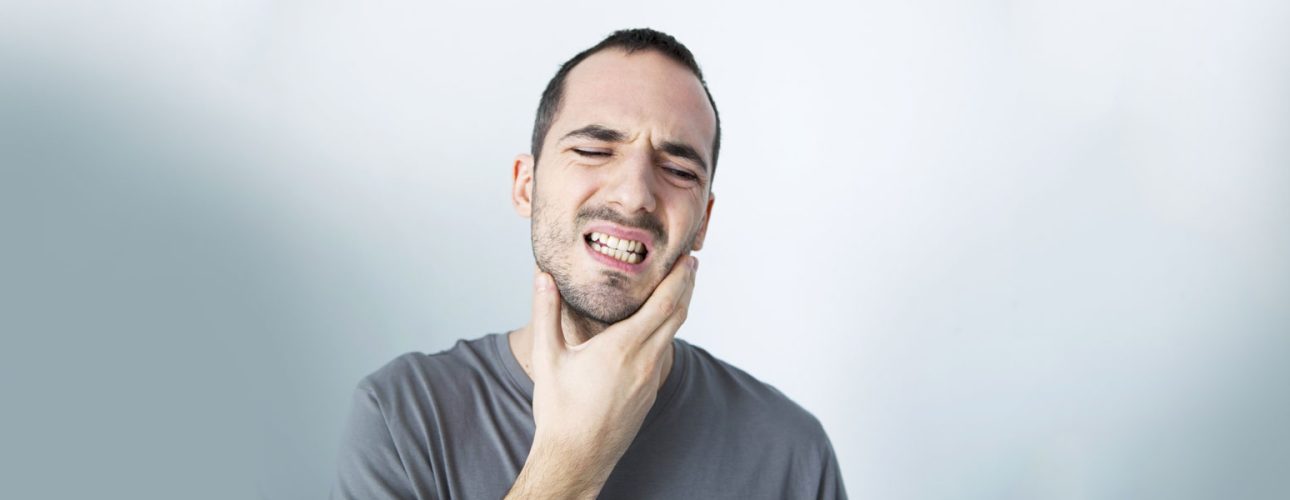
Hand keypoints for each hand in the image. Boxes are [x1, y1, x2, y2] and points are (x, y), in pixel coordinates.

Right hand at [506, 255, 698, 498]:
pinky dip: (668, 331)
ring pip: (673, 335)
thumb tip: (543, 277)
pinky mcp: (650, 393)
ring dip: (679, 308)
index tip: (687, 258)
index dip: (679, 279)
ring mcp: (650, 379)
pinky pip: (664, 353)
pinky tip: (658, 326)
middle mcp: (644, 361)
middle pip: (678, 315)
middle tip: (690, 263)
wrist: (576, 457)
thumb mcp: (548, 356)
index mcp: (622, 348)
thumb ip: (546, 312)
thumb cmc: (559, 410)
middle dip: (687, 286)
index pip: (663, 304)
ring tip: (678, 287)